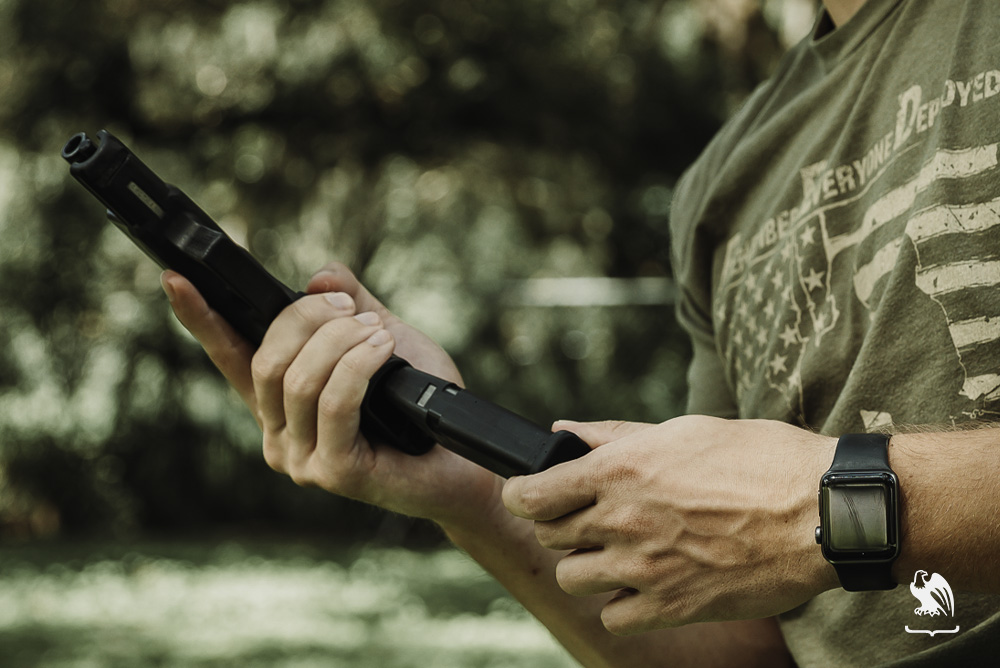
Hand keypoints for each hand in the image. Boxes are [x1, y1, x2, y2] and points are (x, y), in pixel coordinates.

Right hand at [161, 262, 502, 526]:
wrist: (462, 460)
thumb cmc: (420, 404)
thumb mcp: (383, 338)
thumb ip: (352, 306)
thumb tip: (319, 277)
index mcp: (280, 402)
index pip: (230, 355)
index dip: (201, 318)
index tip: (176, 278)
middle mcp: (279, 434)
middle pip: (266, 358)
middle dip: (306, 319)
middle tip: (350, 307)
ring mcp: (302, 459)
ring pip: (296, 379)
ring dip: (340, 340)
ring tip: (379, 331)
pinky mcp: (334, 473)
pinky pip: (334, 402)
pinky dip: (359, 364)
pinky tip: (383, 349)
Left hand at [502, 416, 838, 634]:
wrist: (821, 511)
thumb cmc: (759, 459)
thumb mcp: (682, 431)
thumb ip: (612, 436)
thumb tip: (564, 431)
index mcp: (619, 472)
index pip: (530, 495)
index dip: (523, 493)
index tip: (530, 492)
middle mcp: (623, 521)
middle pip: (548, 534)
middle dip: (561, 523)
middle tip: (589, 516)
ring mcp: (645, 569)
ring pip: (572, 578)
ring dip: (587, 563)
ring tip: (619, 549)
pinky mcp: (673, 607)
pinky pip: (614, 616)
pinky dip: (621, 603)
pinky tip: (644, 582)